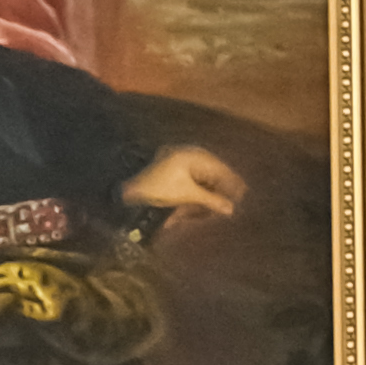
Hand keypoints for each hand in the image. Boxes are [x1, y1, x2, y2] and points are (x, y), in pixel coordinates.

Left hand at [119, 144, 245, 216]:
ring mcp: (178, 161)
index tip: (243, 196)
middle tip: (230, 206)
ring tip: (215, 208)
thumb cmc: (156, 188)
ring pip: (202, 177)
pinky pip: (190, 180)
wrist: (123, 188)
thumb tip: (231, 209)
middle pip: (212, 173)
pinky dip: (197, 192)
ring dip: (209, 193)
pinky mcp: (170, 170)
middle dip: (221, 190)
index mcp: (193, 155)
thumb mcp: (186, 195)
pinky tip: (199, 204)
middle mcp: (188, 154)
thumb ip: (211, 201)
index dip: (232, 183)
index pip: (220, 168)